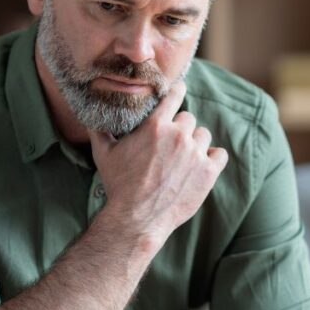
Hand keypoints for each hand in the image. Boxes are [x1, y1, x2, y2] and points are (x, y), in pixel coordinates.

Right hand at [89, 82, 227, 245]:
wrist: (137, 218)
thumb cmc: (118, 185)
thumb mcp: (103, 154)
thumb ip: (99, 130)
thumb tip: (90, 115)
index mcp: (155, 125)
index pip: (175, 95)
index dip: (177, 92)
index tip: (179, 92)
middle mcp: (178, 135)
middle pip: (188, 118)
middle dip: (180, 128)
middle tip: (170, 144)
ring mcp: (195, 153)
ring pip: (203, 135)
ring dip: (195, 143)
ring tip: (183, 159)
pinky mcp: (208, 172)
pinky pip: (219, 154)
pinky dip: (213, 158)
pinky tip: (201, 166)